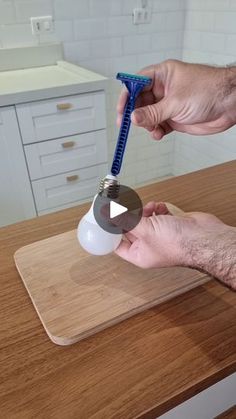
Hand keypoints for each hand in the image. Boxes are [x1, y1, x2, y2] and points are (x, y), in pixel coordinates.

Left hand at [115, 202, 235, 289]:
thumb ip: (125, 220)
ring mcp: (160, 236)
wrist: (204, 238)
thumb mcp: (144, 230)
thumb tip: (108, 214)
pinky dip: (157, 209)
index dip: (111, 232)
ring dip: (144, 211)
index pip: (118, 244)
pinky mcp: (170, 225)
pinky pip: (157, 215)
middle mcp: (149, 247)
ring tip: (149, 208)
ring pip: (144, 220)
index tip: (106, 219)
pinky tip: (161, 208)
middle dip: (130, 217)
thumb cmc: (178, 243)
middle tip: (126, 205)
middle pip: (131, 229)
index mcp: (140, 255)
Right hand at [117, 60, 235, 139]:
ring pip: (148, 116)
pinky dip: (156, 131)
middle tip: (132, 124)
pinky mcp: (175, 117)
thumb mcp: (176, 102)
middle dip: (136, 114)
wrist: (229, 104)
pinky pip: (159, 125)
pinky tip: (159, 134)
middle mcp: (164, 89)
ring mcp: (169, 104)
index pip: (137, 83)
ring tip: (153, 129)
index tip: (121, 110)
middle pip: (140, 102)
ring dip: (148, 125)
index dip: (127, 96)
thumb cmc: (209, 91)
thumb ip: (153, 112)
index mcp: (163, 75)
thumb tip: (134, 118)